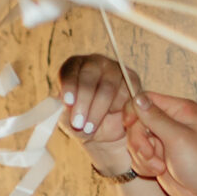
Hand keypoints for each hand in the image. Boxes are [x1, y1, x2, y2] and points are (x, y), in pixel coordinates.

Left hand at [57, 53, 143, 170]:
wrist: (103, 131)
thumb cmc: (80, 120)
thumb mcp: (68, 118)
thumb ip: (65, 111)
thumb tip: (67, 107)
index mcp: (74, 67)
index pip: (70, 71)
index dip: (69, 85)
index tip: (68, 102)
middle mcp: (94, 64)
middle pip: (89, 77)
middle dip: (84, 101)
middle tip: (78, 123)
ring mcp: (114, 69)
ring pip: (107, 87)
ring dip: (98, 110)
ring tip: (90, 128)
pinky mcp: (131, 79)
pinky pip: (126, 93)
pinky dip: (119, 109)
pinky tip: (112, 120)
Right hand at [124, 92, 196, 195]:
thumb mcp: (178, 137)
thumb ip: (155, 118)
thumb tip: (137, 98)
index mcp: (179, 110)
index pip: (146, 99)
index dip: (134, 111)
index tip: (128, 124)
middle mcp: (170, 122)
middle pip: (137, 122)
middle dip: (140, 141)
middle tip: (150, 155)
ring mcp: (162, 140)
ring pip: (135, 142)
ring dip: (143, 157)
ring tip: (160, 167)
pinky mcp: (157, 157)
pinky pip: (138, 157)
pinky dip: (144, 166)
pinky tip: (159, 172)